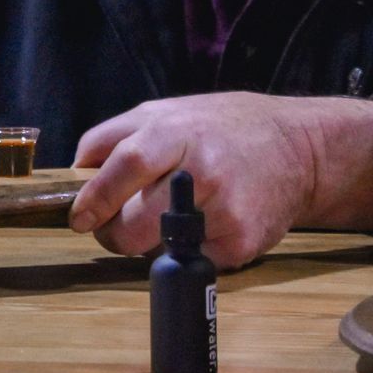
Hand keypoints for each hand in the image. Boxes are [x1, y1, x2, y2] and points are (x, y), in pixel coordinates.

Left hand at [68, 93, 372, 269]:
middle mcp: (203, 169)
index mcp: (177, 131)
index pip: (126, 165)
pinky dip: (188, 250)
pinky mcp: (241, 243)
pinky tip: (206, 224)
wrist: (297, 148)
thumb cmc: (221, 128)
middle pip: (136, 223)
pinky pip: (193, 260)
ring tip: (165, 219)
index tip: (80, 218)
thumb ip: (114, 136)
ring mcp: (225, 210)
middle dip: (114, 235)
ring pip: (159, 249)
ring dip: (149, 244)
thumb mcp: (166, 112)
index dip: (97, 197)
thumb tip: (75, 172)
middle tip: (112, 229)